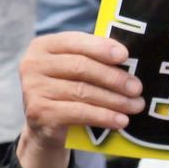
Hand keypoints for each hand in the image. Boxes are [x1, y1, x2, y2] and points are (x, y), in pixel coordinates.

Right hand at [16, 32, 143, 167]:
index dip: (100, 47)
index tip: (124, 56)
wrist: (44, 126)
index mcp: (42, 46)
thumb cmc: (65, 90)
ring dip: (114, 100)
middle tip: (136, 88)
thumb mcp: (73, 70)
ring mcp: (33, 89)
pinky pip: (78, 112)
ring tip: (135, 106)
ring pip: (82, 91)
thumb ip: (91, 58)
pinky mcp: (39, 112)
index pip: (74, 42)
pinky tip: (120, 120)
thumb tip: (127, 58)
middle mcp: (32, 64)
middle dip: (113, 77)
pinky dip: (104, 116)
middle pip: (80, 67)